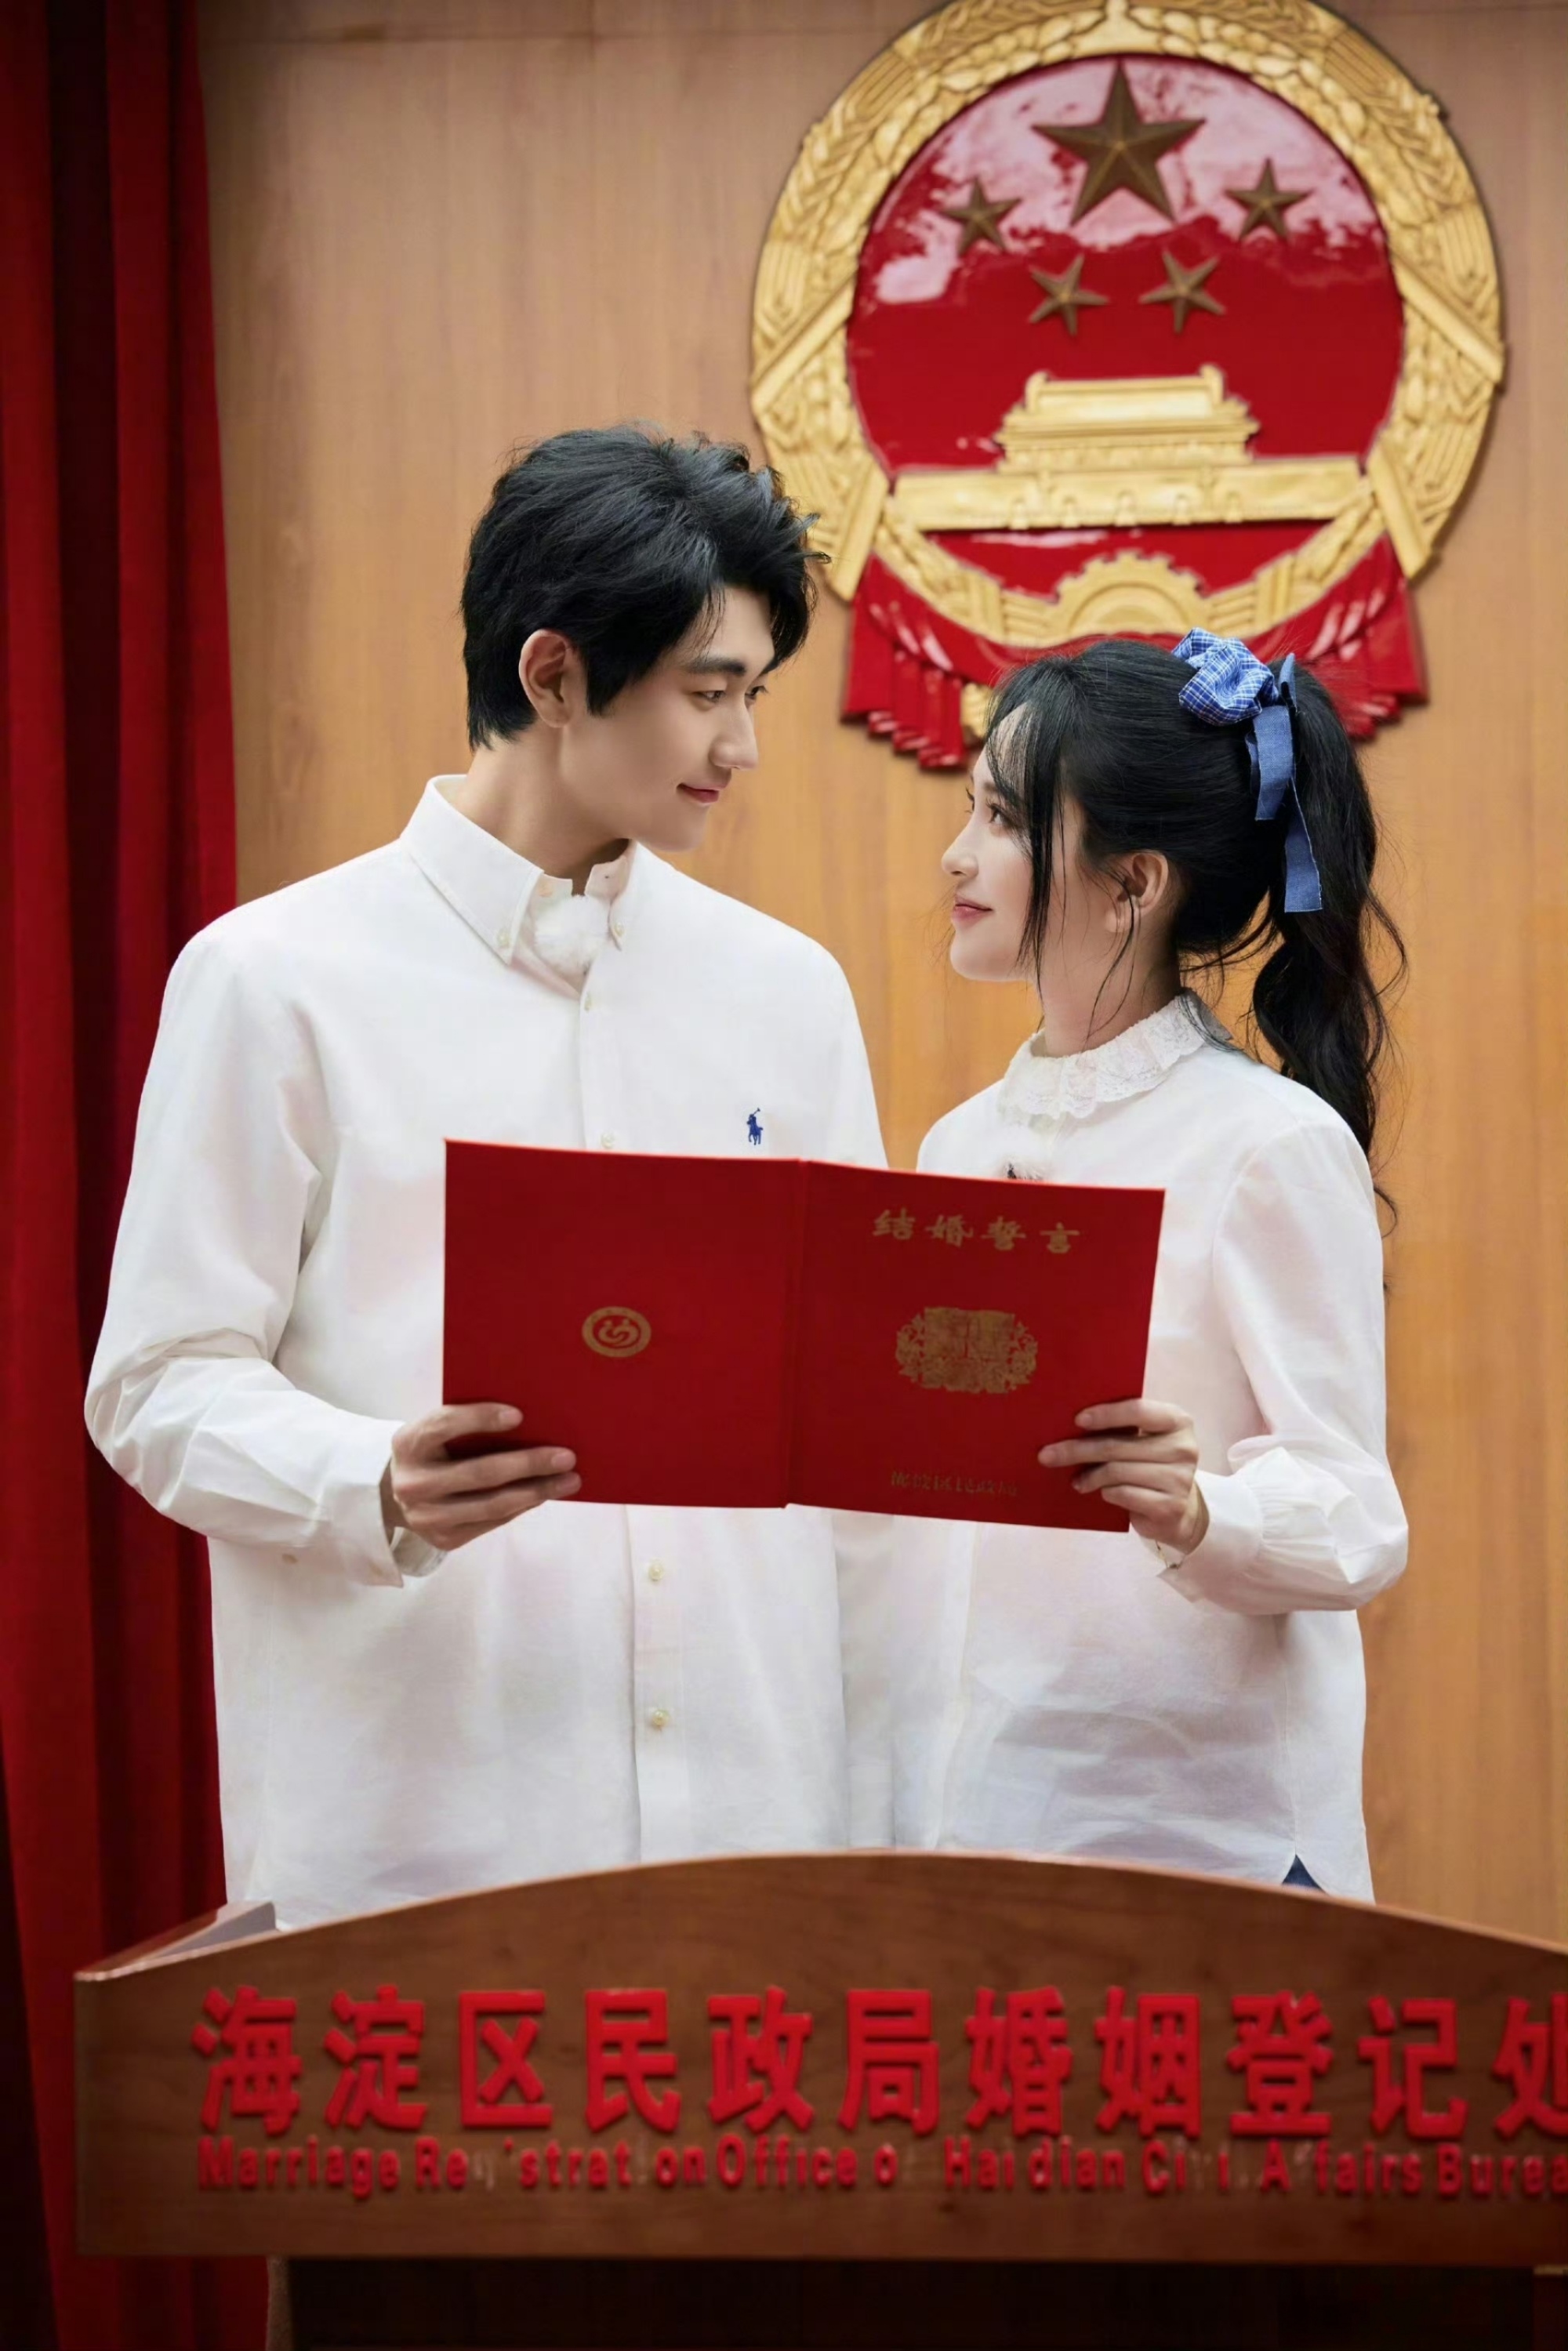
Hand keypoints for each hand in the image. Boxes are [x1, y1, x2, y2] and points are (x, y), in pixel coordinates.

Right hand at [382, 1403, 578, 1554]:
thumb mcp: (434, 1432)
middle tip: (567, 1457)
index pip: (444, 1425)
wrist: (395, 1495)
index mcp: (409, 1443)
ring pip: (492, 1505)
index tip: (519, 1415)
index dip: (479, 1418)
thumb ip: (465, 1425)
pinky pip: (492, 1522)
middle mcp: (414, 1483)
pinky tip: (544, 1494)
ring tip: (569, 1480)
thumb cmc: (431, 1452)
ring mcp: (427, 1516)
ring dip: (537, 1492)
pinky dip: (522, 1506)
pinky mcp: (444, 1539)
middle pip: (479, 1473)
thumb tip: (529, 1422)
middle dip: (528, 1464)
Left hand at [1038, 1398, 1207, 1555]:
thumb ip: (1122, 1427)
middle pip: (1118, 1445)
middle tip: (1047, 1455)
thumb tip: (1068, 1423)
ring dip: (1089, 1476)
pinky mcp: (1170, 1507)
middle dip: (1077, 1450)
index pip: (1139, 1411)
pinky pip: (1124, 1494)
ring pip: (1117, 1472)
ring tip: (1075, 1480)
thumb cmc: (1151, 1465)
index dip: (1106, 1414)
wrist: (1177, 1511)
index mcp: (1178, 1421)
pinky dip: (1105, 1492)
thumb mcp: (1144, 1440)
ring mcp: (1180, 1479)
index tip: (1076, 1420)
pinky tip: (1098, 1492)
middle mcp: (1184, 1448)